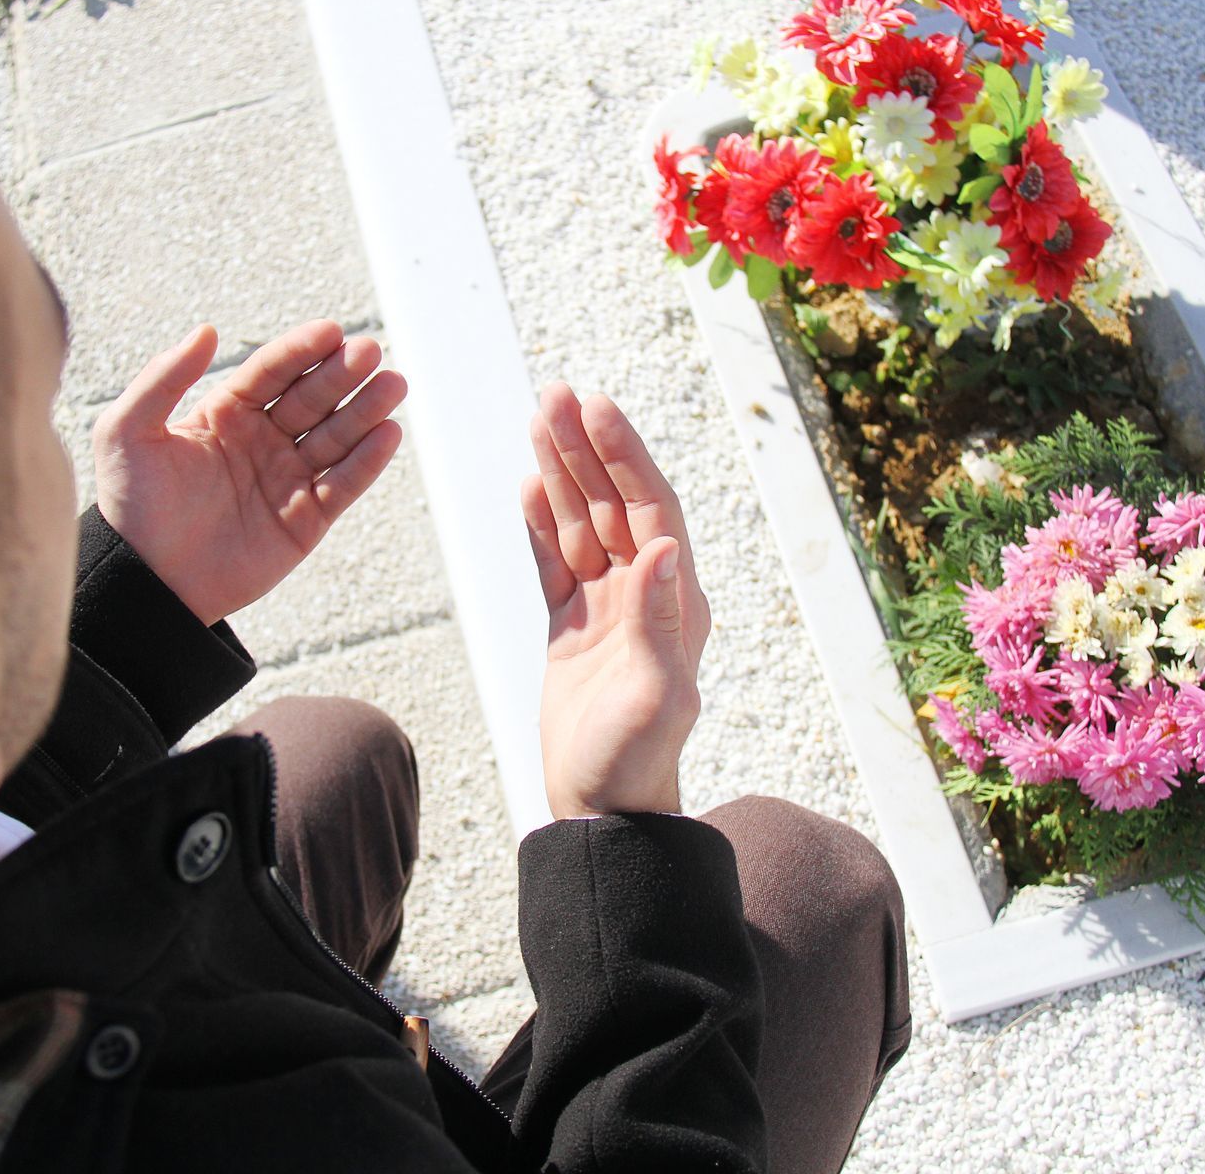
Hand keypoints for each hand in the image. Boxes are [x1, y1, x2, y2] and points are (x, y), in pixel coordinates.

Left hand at [94, 321, 405, 624]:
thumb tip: (206, 330)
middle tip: (370, 351)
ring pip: (336, 437)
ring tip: (393, 384)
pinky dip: (367, 461)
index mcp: (226, 414)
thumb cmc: (130, 505)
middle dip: (341, 374)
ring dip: (366, 410)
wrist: (146, 582)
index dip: (300, 350)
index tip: (330, 331)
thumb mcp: (126, 432)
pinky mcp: (306, 521)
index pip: (271, 372)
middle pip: (311, 398)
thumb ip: (163, 378)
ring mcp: (287, 479)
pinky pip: (342, 485)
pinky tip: (388, 433)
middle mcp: (262, 441)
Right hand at [522, 384, 710, 819]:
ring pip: (583, 522)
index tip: (596, 409)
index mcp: (675, 601)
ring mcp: (608, 608)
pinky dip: (542, 522)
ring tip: (537, 418)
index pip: (651, 508)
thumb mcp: (653, 693)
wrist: (603, 810)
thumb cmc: (633, 760)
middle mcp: (647, 594)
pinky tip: (528, 485)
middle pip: (615, 501)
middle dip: (586, 447)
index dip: (624, 456)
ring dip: (561, 471)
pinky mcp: (574, 627)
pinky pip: (556, 560)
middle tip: (554, 394)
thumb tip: (665, 548)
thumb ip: (658, 620)